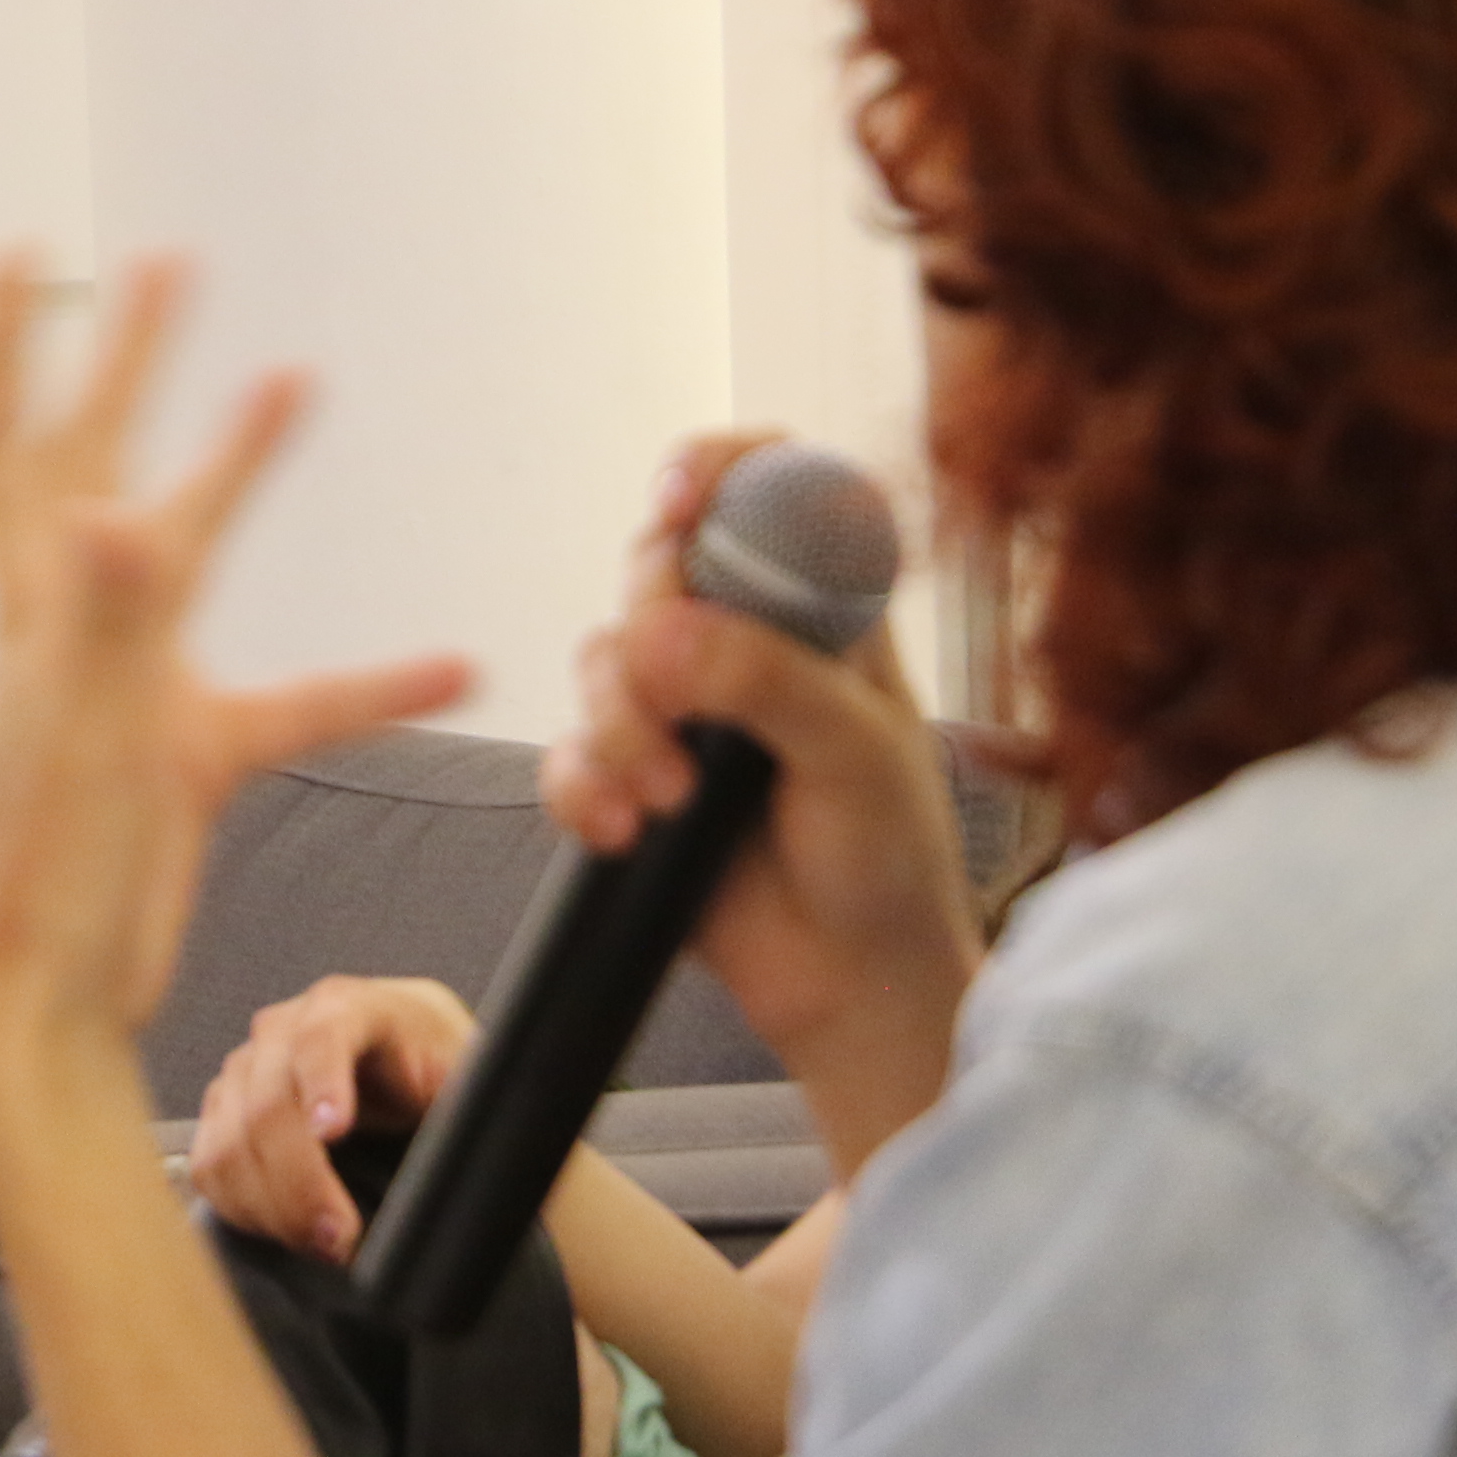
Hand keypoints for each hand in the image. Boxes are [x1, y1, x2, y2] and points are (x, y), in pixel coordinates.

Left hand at [0, 256, 471, 1099]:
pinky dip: (366, 683)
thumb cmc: (45, 890)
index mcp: (37, 617)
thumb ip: (104, 620)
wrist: (47, 1016)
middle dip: (127, 362)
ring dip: (238, 469)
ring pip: (188, 555)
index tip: (15, 253)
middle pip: (94, 461)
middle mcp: (71, 636)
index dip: (4, 351)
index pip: (14, 451)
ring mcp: (126, 692)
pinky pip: (289, 703)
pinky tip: (449, 670)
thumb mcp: (85, 741)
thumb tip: (110, 509)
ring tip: (297, 383)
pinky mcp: (180, 759)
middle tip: (167, 264)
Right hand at [191, 977, 482, 1263]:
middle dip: (301, 1181)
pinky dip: (244, 1208)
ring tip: (323, 1244)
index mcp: (356, 1006)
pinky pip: (210, 1167)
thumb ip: (466, 1094)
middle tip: (339, 1237)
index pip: (326, 1034)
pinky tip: (285, 1229)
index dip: (323, 1083)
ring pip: (230, 1141)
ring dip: (271, 1206)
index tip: (334, 1133)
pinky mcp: (224, 1113)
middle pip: (267, 1100)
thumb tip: (460, 1122)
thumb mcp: (474, 1082)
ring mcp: (248, 1070)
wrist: (423, 1089)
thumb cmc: (450, 1083)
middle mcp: (288, 1028)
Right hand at [542, 436, 981, 1168]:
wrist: (853, 985)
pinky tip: (623, 832)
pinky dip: (582, 786)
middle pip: (656, 566)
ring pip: (602, 657)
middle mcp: (748, 641)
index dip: (716, 471)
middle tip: (673, 696)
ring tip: (669, 799)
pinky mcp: (631, 780)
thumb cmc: (888, 858)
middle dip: (647, 624)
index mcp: (826, 608)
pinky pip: (568, 752)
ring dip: (619, 725)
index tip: (678, 501)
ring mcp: (685, 708)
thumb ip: (767, 681)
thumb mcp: (855, 755)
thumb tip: (660, 634)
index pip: (768, 486)